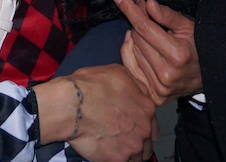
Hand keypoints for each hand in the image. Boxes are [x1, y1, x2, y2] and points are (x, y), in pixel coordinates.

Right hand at [35, 65, 155, 161]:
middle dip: (136, 141)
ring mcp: (132, 146)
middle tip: (123, 139)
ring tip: (113, 146)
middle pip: (146, 143)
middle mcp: (144, 129)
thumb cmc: (90, 87)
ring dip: (127, 152)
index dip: (142, 126)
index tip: (134, 128)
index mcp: (147, 108)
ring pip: (136, 156)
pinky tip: (105, 151)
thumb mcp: (119, 73)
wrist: (72, 105)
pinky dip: (114, 158)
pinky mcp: (117, 160)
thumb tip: (137, 90)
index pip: (153, 125)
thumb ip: (135, 86)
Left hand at [113, 0, 201, 102]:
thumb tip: (147, 3)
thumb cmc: (199, 47)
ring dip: (137, 40)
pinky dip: (132, 54)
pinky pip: (130, 68)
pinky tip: (142, 48)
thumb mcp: (188, 26)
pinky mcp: (153, 96)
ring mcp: (159, 87)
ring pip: (132, 51)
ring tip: (152, 37)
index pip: (144, 28)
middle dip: (138, 23)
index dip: (130, 10)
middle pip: (136, 38)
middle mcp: (166, 74)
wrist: (208, 76)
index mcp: (177, 55)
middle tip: (146, 15)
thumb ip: (166, 15)